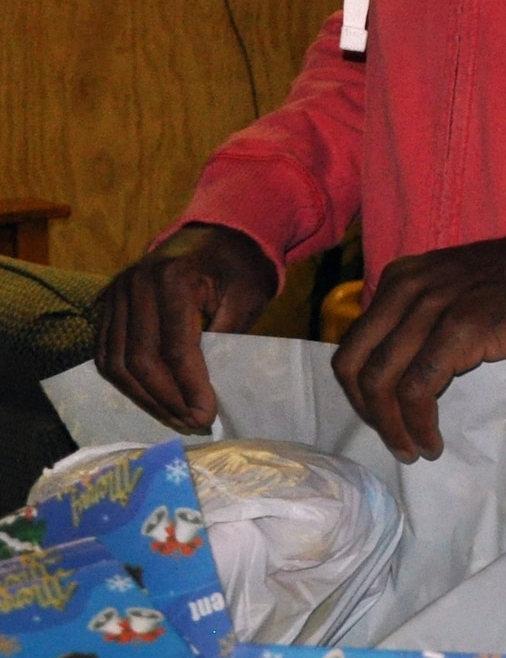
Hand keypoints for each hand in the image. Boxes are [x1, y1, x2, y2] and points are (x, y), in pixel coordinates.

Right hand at [95, 224, 278, 430]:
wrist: (216, 234)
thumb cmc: (238, 267)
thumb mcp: (246, 297)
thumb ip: (227, 337)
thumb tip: (207, 392)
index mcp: (172, 278)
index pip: (175, 347)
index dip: (189, 387)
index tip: (207, 414)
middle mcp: (135, 284)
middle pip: (140, 359)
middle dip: (167, 398)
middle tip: (192, 423)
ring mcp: (116, 294)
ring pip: (116, 361)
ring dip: (144, 397)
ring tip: (174, 418)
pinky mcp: (107, 305)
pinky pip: (106, 353)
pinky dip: (125, 381)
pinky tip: (151, 400)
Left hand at [332, 231, 505, 460]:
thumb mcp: (449, 288)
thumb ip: (416, 316)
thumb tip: (394, 369)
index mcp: (399, 280)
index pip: (352, 344)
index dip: (357, 390)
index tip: (380, 416)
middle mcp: (406, 289)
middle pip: (354, 364)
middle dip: (367, 411)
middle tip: (392, 437)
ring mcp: (431, 308)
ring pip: (381, 380)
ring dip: (391, 425)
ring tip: (411, 447)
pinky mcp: (460, 329)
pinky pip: (418, 388)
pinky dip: (418, 422)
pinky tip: (431, 440)